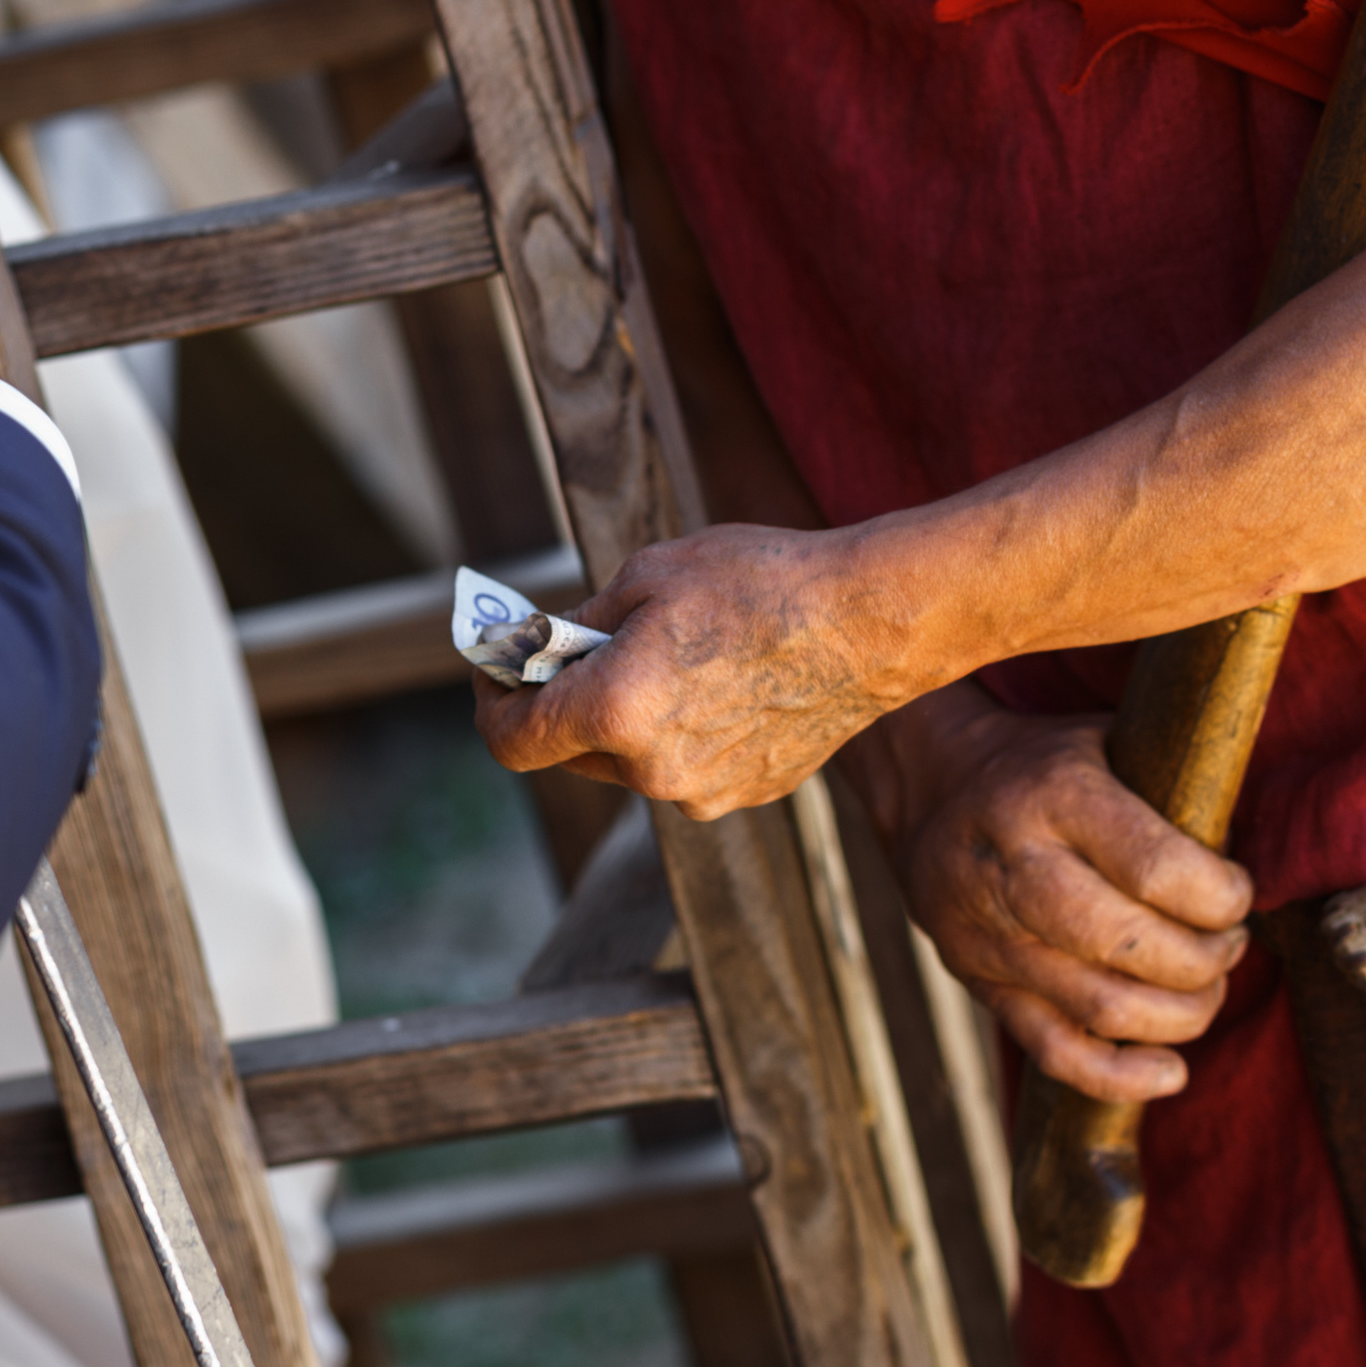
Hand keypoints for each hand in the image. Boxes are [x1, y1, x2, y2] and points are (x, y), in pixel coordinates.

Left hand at [473, 524, 927, 819]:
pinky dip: (681, 732)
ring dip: (628, 719)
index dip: (493, 705)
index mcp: (615, 711)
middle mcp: (652, 770)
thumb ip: (581, 622)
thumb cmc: (761, 583)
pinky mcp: (748, 793)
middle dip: (565, 703)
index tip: (498, 673)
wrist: (873, 621)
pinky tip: (720, 681)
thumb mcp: (649, 573)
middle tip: (579, 648)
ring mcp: (703, 792)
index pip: (512, 743)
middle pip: (571, 754)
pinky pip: (687, 768)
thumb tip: (545, 645)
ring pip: (633, 762)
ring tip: (669, 656)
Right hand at [851, 684, 1252, 1100]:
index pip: (1156, 868)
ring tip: (1204, 988)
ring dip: (1180, 1013)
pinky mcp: (978, 983)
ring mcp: (989, 933)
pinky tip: (1170, 1071)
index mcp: (1052, 794)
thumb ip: (1169, 794)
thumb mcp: (1106, 744)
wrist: (933, 792)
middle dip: (1205, 959)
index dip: (1222, 897)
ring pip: (1101, 1006)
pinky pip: (1054, 1051)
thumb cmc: (1046, 769)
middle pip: (1128, 944)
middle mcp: (1012, 865)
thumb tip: (1248, 862)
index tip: (1237, 894)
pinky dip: (1119, 1077)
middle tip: (1229, 945)